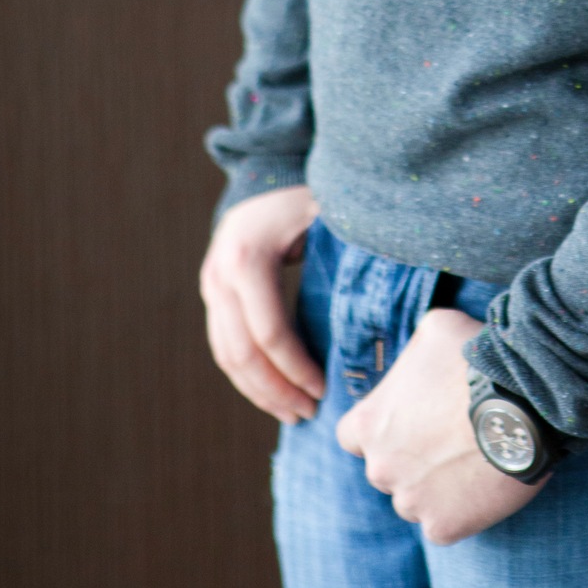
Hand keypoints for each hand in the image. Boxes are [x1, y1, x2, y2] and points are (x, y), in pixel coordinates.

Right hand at [199, 184, 324, 423]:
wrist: (267, 173)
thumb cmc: (306, 195)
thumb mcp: (325, 217)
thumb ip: (345, 255)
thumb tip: (377, 309)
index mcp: (248, 258)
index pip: (269, 333)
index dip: (296, 369)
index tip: (324, 390)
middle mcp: (220, 274)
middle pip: (242, 353)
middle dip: (277, 390)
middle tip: (309, 414)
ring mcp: (211, 283)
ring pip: (227, 355)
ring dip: (258, 391)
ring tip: (293, 412)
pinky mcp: (212, 292)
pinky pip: (223, 345)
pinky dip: (246, 375)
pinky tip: (273, 392)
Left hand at [336, 308, 546, 545]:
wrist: (521, 403)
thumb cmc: (473, 360)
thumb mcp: (433, 329)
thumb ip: (414, 351)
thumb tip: (421, 356)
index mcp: (369, 423)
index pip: (352, 436)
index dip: (378, 429)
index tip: (403, 422)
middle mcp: (380, 467)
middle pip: (384, 469)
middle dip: (407, 457)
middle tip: (445, 439)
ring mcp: (411, 501)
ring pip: (413, 500)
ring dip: (431, 487)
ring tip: (467, 461)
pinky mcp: (443, 527)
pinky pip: (442, 524)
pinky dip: (458, 511)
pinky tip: (480, 486)